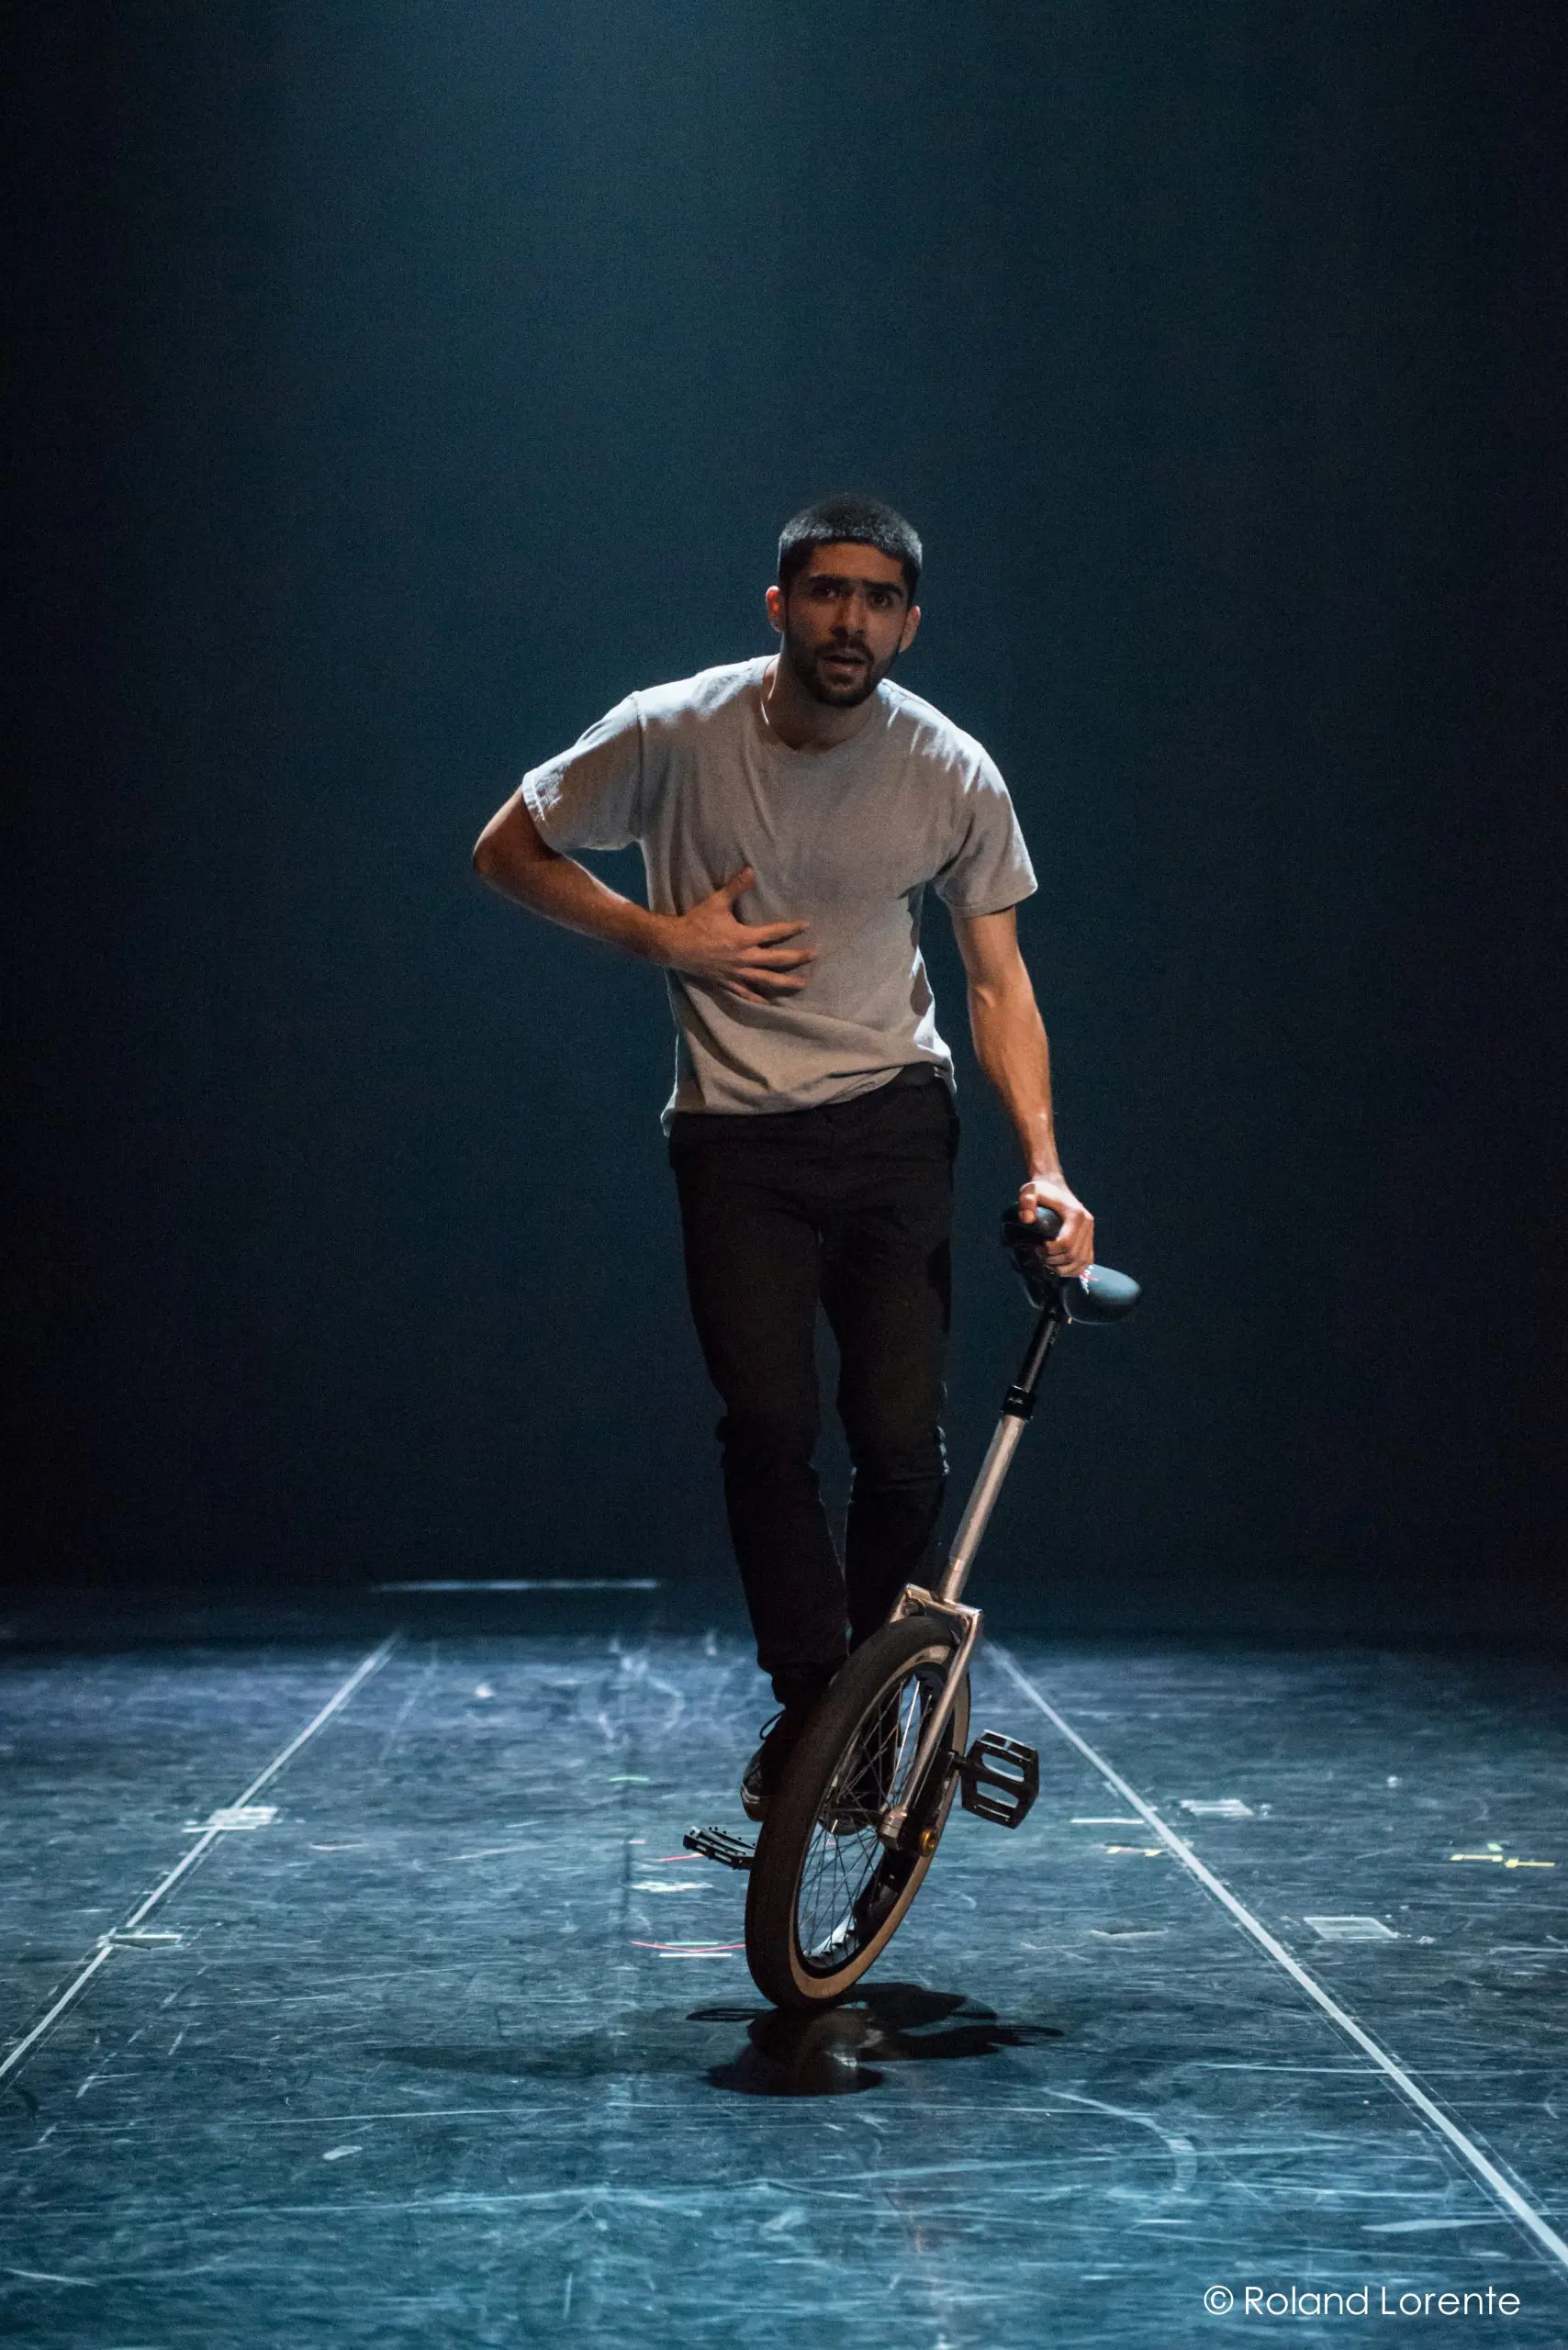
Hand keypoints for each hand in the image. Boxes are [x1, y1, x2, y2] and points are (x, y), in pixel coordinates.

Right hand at [648, 868, 814, 1005]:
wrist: (675, 945)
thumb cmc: (696, 922)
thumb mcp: (716, 902)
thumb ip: (736, 887)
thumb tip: (751, 870)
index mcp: (744, 938)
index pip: (774, 933)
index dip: (792, 928)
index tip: (806, 925)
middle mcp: (744, 958)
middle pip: (777, 960)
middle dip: (797, 957)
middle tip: (814, 955)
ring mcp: (736, 973)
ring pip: (766, 980)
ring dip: (785, 982)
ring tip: (802, 984)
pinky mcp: (727, 982)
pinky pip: (746, 993)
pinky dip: (759, 998)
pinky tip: (770, 1003)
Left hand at [1018, 1174, 1093, 1278]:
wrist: (1054, 1186)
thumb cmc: (1041, 1191)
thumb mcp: (1030, 1191)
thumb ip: (1026, 1202)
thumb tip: (1027, 1219)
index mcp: (1076, 1215)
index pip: (1067, 1243)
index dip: (1051, 1251)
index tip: (1037, 1248)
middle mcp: (1087, 1224)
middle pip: (1074, 1255)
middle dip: (1055, 1261)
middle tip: (1040, 1256)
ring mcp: (1090, 1232)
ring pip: (1082, 1262)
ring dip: (1064, 1268)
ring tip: (1048, 1262)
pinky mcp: (1089, 1239)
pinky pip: (1087, 1262)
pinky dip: (1074, 1270)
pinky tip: (1060, 1267)